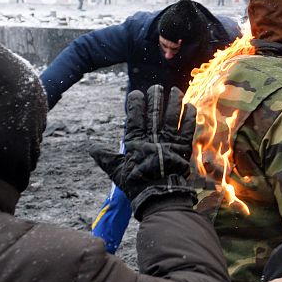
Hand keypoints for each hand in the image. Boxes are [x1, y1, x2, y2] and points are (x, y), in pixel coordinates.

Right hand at [90, 85, 196, 219]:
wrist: (158, 194)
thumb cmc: (136, 184)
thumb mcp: (116, 171)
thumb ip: (105, 157)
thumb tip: (90, 148)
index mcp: (136, 141)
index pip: (135, 117)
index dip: (136, 104)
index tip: (137, 93)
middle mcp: (153, 137)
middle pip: (154, 112)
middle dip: (155, 98)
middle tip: (157, 87)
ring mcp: (169, 141)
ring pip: (172, 116)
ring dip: (174, 102)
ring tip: (176, 90)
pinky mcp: (183, 146)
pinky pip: (188, 127)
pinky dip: (189, 116)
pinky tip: (191, 106)